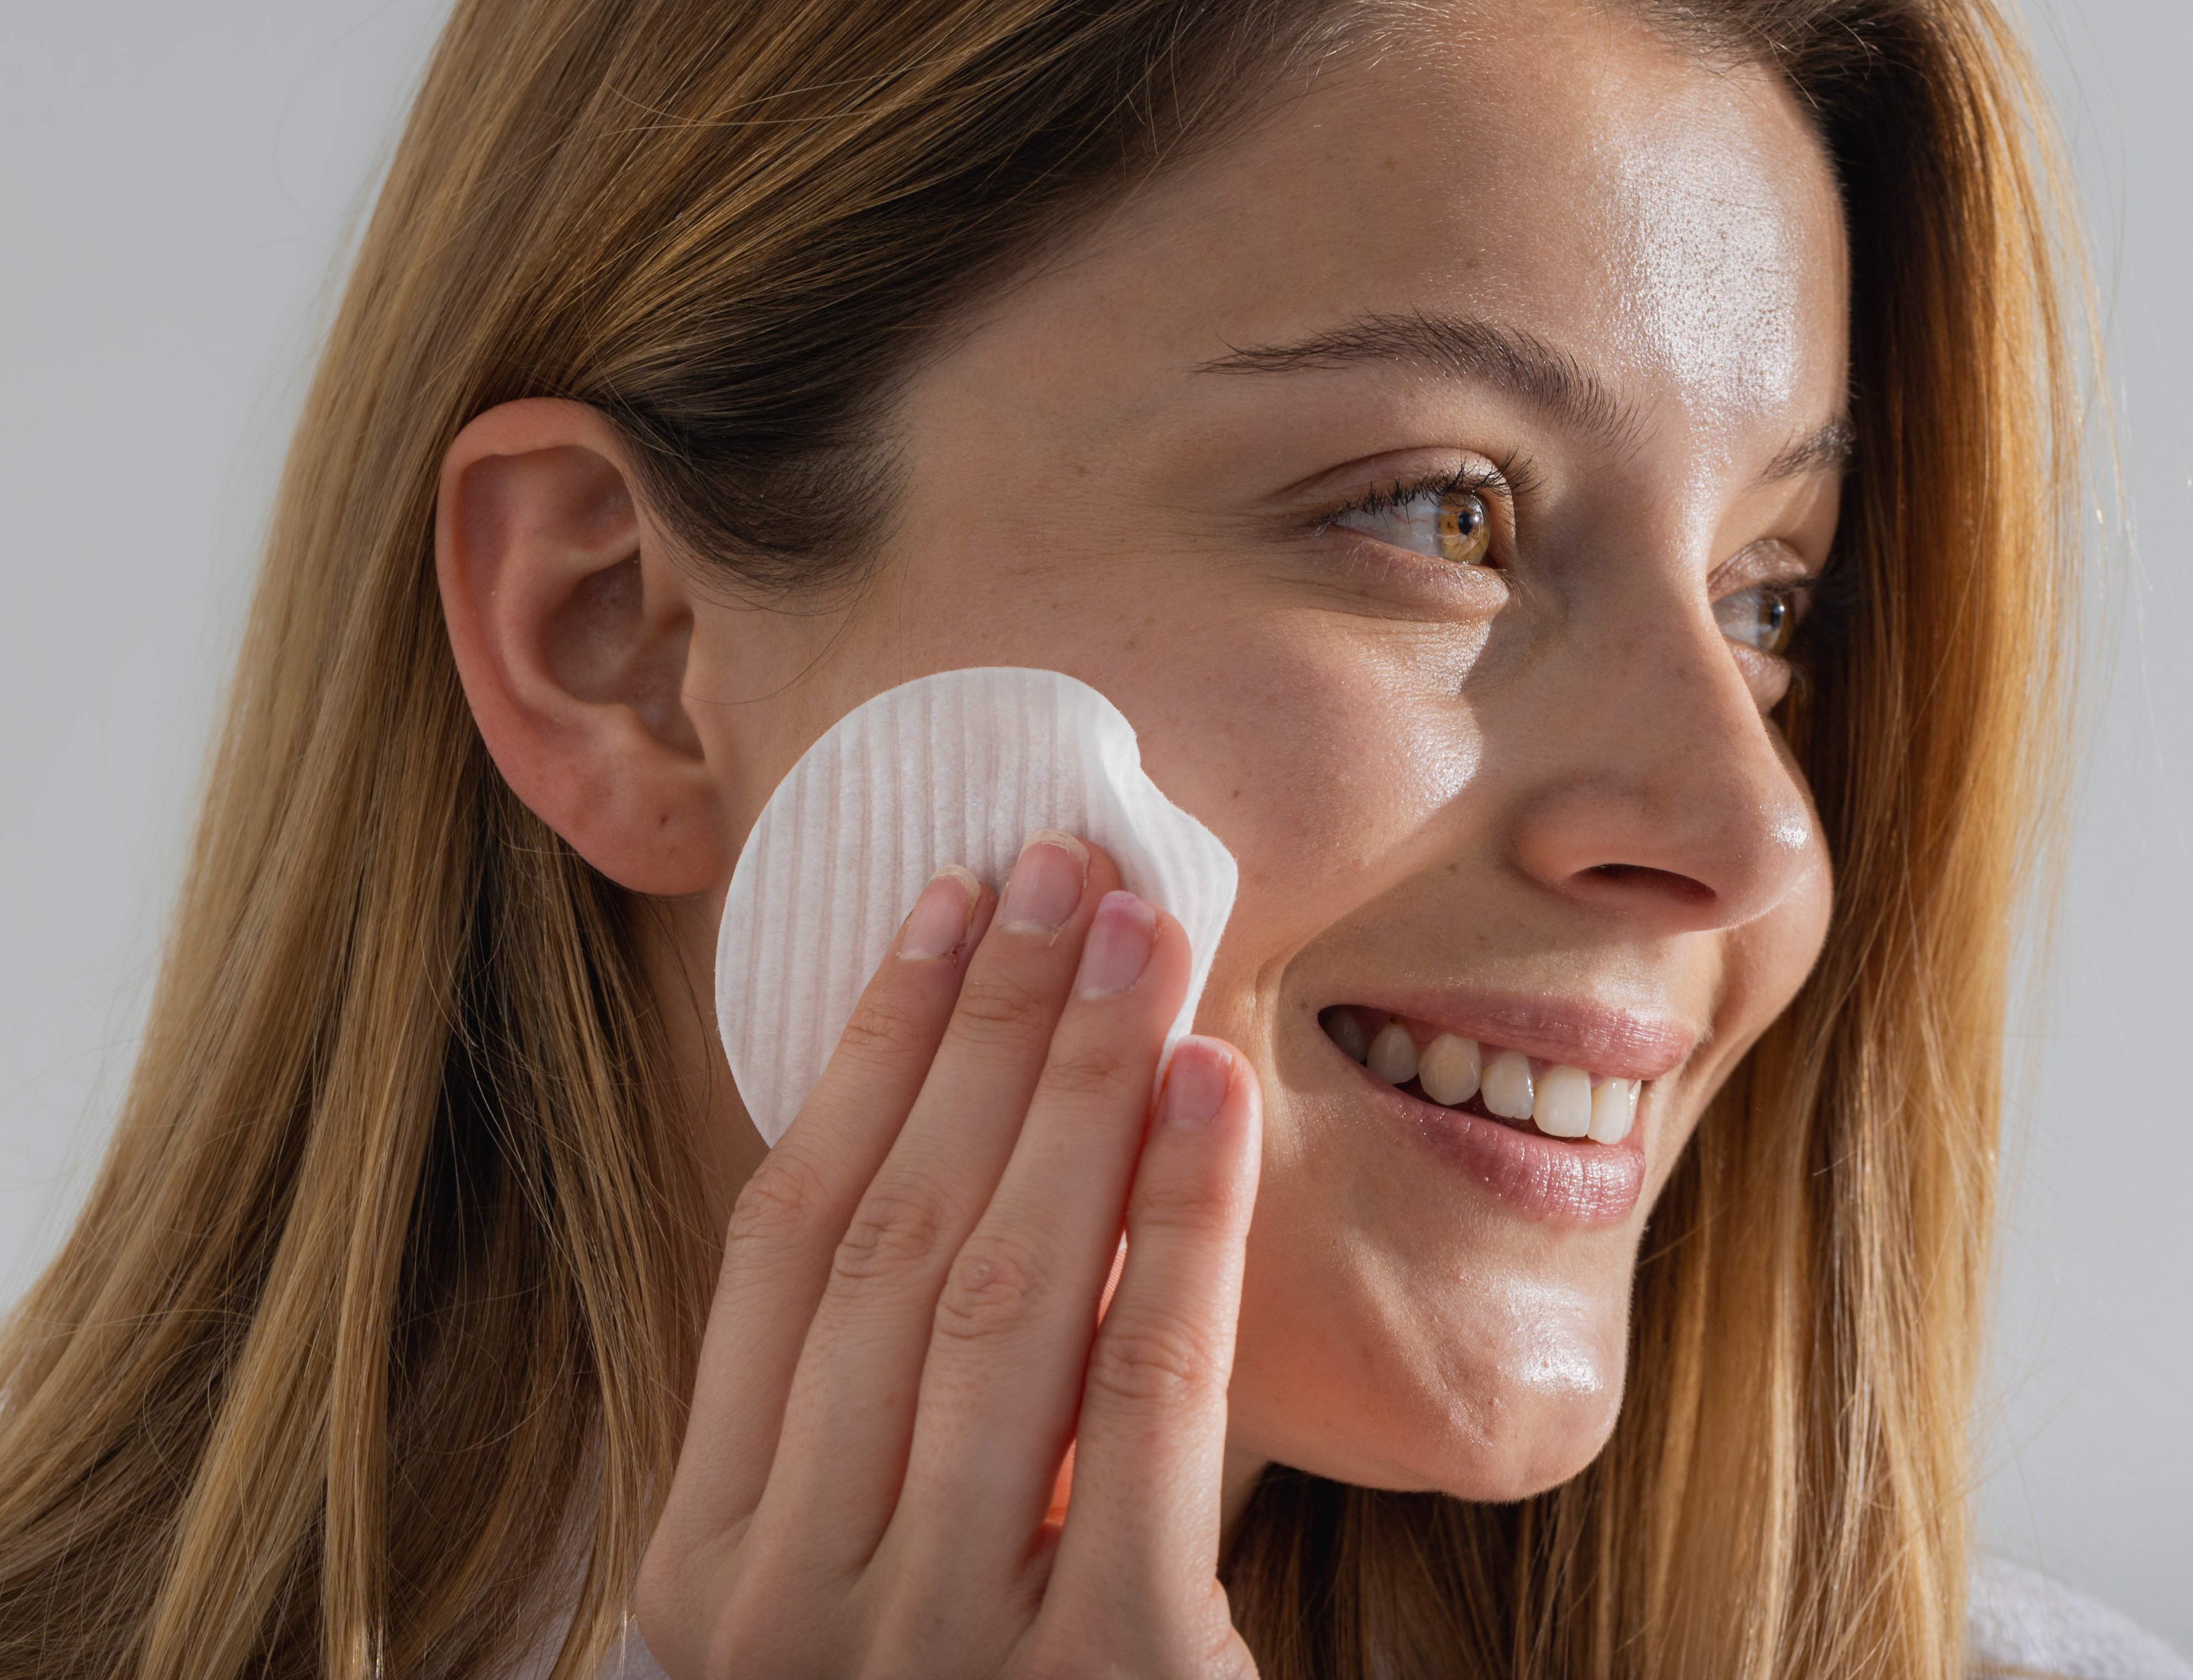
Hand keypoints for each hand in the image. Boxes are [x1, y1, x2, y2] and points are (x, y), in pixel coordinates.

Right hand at [637, 836, 1261, 1677]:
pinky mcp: (1112, 1674)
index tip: (938, 907)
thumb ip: (886, 1422)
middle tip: (1062, 865)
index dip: (864, 1059)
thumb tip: (982, 1136)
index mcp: (711, 1571)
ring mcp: (940, 1647)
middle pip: (899, 1245)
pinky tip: (1209, 1088)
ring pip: (1011, 1296)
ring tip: (1141, 933)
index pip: (782, 1252)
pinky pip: (1153, 1396)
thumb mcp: (873, 1583)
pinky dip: (1184, 1224)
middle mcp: (793, 1609)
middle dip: (985, 1032)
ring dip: (1079, 1086)